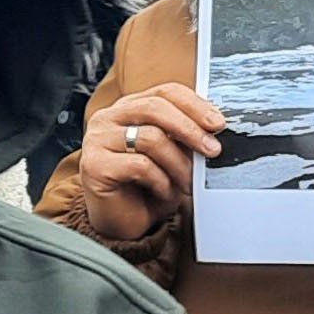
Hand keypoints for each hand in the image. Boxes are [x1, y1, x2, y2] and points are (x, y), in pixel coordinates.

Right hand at [78, 83, 223, 241]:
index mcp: (130, 108)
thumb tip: (215, 127)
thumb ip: (186, 135)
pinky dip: (161, 181)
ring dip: (179, 164)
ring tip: (188, 182)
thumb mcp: (173, 154)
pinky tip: (164, 191)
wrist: (124, 222)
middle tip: (212, 150)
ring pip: (151, 138)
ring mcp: (98, 140)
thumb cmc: (149, 186)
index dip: (194, 104)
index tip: (218, 123)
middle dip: (190, 129)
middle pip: (155, 107)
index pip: (165, 92)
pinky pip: (140, 165)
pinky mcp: (94, 165)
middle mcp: (109, 118)